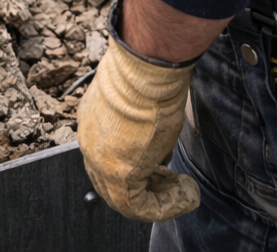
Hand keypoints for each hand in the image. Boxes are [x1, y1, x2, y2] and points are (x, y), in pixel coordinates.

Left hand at [77, 34, 199, 221]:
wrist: (144, 70)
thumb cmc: (146, 74)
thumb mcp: (141, 102)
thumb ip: (142, 126)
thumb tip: (156, 143)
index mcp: (93, 120)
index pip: (109, 153)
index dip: (137, 164)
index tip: (161, 165)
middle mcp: (90, 142)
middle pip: (111, 179)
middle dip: (145, 185)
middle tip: (171, 184)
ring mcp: (100, 161)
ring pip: (122, 197)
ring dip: (156, 198)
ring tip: (182, 192)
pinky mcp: (118, 175)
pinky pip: (138, 205)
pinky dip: (164, 207)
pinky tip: (185, 195)